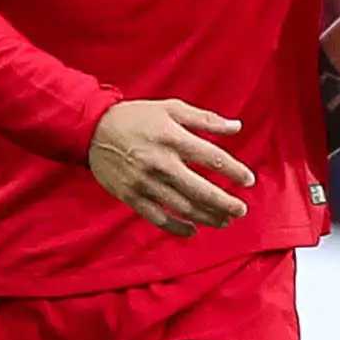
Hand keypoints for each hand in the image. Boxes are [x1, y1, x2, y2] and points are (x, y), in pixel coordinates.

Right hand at [89, 99, 252, 235]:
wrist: (91, 130)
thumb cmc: (136, 117)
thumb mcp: (171, 109)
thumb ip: (205, 119)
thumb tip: (237, 127)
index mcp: (172, 138)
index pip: (212, 158)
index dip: (235, 171)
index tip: (248, 180)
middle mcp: (160, 163)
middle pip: (201, 190)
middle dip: (225, 203)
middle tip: (242, 210)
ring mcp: (145, 183)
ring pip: (183, 207)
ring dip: (207, 217)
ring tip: (225, 220)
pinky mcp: (131, 196)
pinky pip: (158, 218)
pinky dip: (177, 228)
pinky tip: (193, 230)